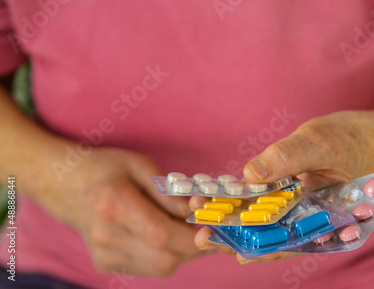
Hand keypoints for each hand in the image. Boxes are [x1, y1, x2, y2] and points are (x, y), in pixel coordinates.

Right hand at [36, 146, 206, 276]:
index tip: (215, 229)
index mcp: (112, 204)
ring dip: (185, 252)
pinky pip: (150, 267)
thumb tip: (197, 211)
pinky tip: (169, 237)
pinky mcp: (106, 264)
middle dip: (196, 246)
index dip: (193, 237)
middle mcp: (105, 235)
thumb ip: (168, 192)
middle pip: (165, 257)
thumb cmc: (106, 169)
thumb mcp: (139, 165)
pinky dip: (169, 255)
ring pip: (162, 266)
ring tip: (190, 230)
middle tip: (210, 229)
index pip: (160, 233)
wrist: (66, 186)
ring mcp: (104, 254)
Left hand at [192, 111, 373, 263]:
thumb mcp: (322, 144)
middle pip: (270, 238)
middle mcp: (311, 221)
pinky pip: (266, 203)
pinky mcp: (292, 194)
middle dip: (235, 237)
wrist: (373, 137)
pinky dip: (245, 202)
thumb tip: (250, 175)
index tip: (224, 246)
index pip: (286, 244)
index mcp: (326, 224)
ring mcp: (300, 208)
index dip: (256, 248)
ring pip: (264, 222)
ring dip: (234, 219)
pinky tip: (222, 199)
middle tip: (202, 233)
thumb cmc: (355, 141)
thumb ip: (288, 158)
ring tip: (202, 213)